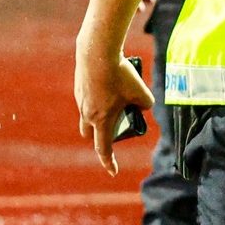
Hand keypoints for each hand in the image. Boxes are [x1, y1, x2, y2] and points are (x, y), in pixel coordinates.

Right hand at [74, 42, 152, 175]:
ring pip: (89, 115)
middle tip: (117, 125)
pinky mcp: (79, 88)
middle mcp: (87, 114)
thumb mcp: (141, 91)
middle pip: (92, 133)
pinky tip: (108, 83)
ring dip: (100, 114)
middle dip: (102, 135)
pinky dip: (97, 97)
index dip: (109, 161)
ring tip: (116, 97)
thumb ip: (146, 104)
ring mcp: (81, 101)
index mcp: (102, 120)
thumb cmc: (119, 74)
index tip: (113, 171)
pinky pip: (88, 99)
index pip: (104, 148)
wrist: (96, 53)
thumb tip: (143, 107)